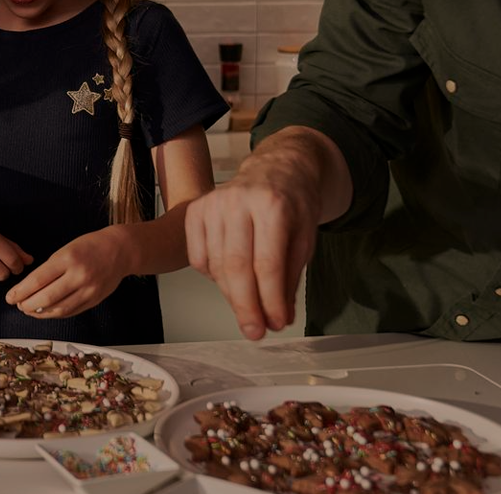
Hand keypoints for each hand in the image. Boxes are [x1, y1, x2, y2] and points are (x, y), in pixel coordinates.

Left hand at [6, 228, 130, 318]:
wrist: (121, 250)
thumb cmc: (91, 246)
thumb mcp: (67, 249)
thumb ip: (50, 268)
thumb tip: (29, 289)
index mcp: (69, 258)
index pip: (38, 280)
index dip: (20, 292)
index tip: (10, 297)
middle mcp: (79, 275)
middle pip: (46, 298)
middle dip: (27, 305)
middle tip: (19, 305)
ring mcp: (89, 289)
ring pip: (58, 309)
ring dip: (39, 312)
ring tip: (30, 309)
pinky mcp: (95, 299)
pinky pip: (70, 312)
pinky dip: (55, 314)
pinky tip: (47, 311)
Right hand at [185, 128, 347, 340]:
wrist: (277, 169)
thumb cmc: (293, 203)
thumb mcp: (305, 238)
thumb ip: (290, 278)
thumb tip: (277, 318)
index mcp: (273, 204)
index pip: (267, 263)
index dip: (269, 300)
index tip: (274, 324)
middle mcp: (238, 200)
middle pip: (236, 267)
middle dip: (246, 306)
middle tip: (255, 331)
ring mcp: (212, 203)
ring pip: (216, 267)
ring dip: (233, 296)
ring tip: (250, 306)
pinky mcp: (195, 210)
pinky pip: (198, 260)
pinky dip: (215, 278)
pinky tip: (232, 276)